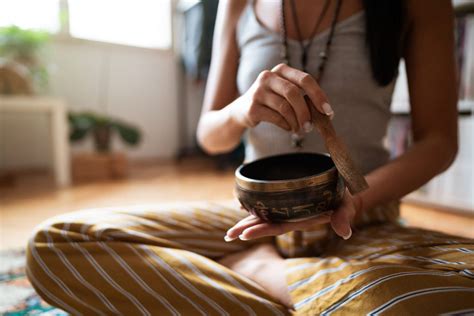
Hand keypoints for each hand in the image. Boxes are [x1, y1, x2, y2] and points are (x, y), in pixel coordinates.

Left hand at [225, 190, 360, 240]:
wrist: (343, 194)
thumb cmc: (344, 201)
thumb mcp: (346, 207)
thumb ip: (344, 218)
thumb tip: (345, 232)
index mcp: (301, 220)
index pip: (278, 227)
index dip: (261, 231)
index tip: (244, 234)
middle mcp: (291, 217)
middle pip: (265, 224)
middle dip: (246, 229)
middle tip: (227, 236)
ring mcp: (288, 209)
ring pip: (264, 216)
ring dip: (247, 221)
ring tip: (229, 231)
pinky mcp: (287, 201)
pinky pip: (268, 204)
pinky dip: (254, 205)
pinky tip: (241, 206)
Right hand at [229, 63, 333, 132]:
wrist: (241, 111)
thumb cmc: (271, 102)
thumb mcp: (286, 94)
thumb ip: (302, 97)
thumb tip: (325, 113)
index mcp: (281, 70)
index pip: (305, 79)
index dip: (319, 95)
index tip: (328, 111)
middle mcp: (268, 77)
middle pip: (294, 93)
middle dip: (306, 112)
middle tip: (311, 127)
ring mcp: (258, 91)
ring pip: (285, 107)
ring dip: (296, 122)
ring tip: (299, 129)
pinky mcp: (252, 107)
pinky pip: (276, 118)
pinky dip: (286, 125)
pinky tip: (288, 128)